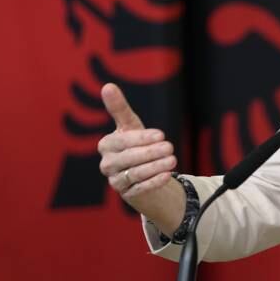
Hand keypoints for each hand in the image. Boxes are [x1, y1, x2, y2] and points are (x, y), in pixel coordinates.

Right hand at [98, 83, 176, 200]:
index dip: (142, 138)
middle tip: (170, 147)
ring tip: (173, 160)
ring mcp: (115, 180)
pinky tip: (168, 175)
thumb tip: (108, 86)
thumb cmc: (134, 143)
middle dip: (150, 153)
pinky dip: (154, 182)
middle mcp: (107, 164)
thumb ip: (119, 108)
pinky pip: (140, 189)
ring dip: (155, 167)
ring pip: (135, 174)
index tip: (161, 134)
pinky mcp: (127, 194)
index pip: (123, 141)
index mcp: (106, 145)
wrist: (140, 171)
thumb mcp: (130, 125)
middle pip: (128, 159)